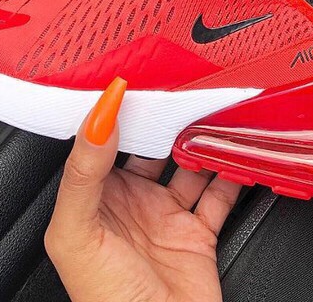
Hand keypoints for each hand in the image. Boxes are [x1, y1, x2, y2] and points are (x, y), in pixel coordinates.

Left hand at [45, 78, 240, 301]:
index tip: (132, 79)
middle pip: (150, 146)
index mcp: (95, 199)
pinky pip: (218, 193)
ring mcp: (165, 216)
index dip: (116, 111)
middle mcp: (130, 202)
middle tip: (181, 88)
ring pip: (187, 164)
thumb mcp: (77, 234)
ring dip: (200, 140)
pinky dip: (230, 172)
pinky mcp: (198, 232)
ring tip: (211, 113)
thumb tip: (97, 118)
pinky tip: (234, 153)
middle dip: (165, 119)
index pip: (104, 141)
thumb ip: (84, 173)